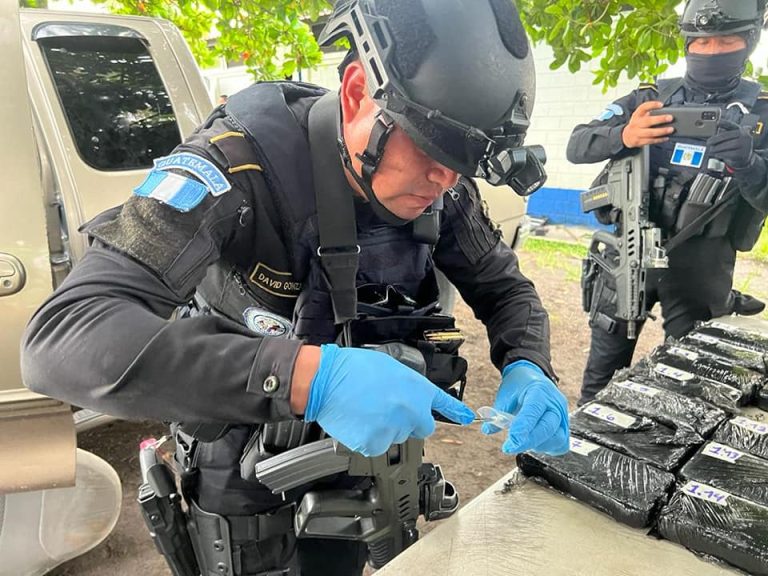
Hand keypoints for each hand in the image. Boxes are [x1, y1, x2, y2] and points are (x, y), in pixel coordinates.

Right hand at [304, 344, 474, 455]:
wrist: (326, 380)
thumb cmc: (353, 368)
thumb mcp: (390, 366)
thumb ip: (407, 386)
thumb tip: (409, 397)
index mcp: (416, 389)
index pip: (443, 403)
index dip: (457, 412)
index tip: (466, 417)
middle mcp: (411, 411)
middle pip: (422, 428)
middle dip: (409, 422)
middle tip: (387, 409)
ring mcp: (394, 429)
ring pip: (397, 437)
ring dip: (385, 429)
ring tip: (366, 410)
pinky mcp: (375, 443)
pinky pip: (377, 446)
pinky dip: (368, 438)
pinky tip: (359, 422)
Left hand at [482, 360, 568, 454]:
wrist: (531, 377)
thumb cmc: (519, 385)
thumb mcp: (505, 395)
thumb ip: (497, 413)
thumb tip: (488, 429)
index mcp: (539, 391)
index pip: (533, 412)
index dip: (522, 429)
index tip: (510, 443)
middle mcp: (555, 403)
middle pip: (547, 428)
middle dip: (527, 442)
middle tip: (510, 447)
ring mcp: (563, 415)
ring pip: (557, 439)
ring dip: (538, 445)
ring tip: (522, 441)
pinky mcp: (564, 425)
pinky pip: (561, 444)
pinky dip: (547, 447)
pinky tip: (534, 443)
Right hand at [621, 101, 674, 147]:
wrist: (625, 136)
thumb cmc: (636, 125)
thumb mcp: (639, 116)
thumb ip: (649, 113)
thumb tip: (665, 113)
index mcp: (637, 115)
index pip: (643, 108)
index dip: (652, 105)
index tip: (661, 104)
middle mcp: (636, 123)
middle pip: (648, 121)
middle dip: (660, 119)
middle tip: (670, 118)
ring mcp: (636, 133)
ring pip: (650, 132)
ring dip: (661, 131)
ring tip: (670, 129)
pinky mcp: (638, 141)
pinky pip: (650, 141)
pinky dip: (659, 139)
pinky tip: (665, 138)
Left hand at [707, 120, 753, 171]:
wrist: (745, 158)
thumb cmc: (736, 147)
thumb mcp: (732, 138)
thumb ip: (725, 134)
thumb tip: (716, 130)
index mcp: (742, 130)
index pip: (732, 125)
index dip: (725, 123)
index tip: (717, 122)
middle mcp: (745, 136)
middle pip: (727, 135)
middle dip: (716, 139)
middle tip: (708, 142)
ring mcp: (745, 145)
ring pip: (729, 145)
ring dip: (717, 147)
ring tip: (711, 149)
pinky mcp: (743, 154)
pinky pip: (730, 154)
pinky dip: (721, 154)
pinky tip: (717, 154)